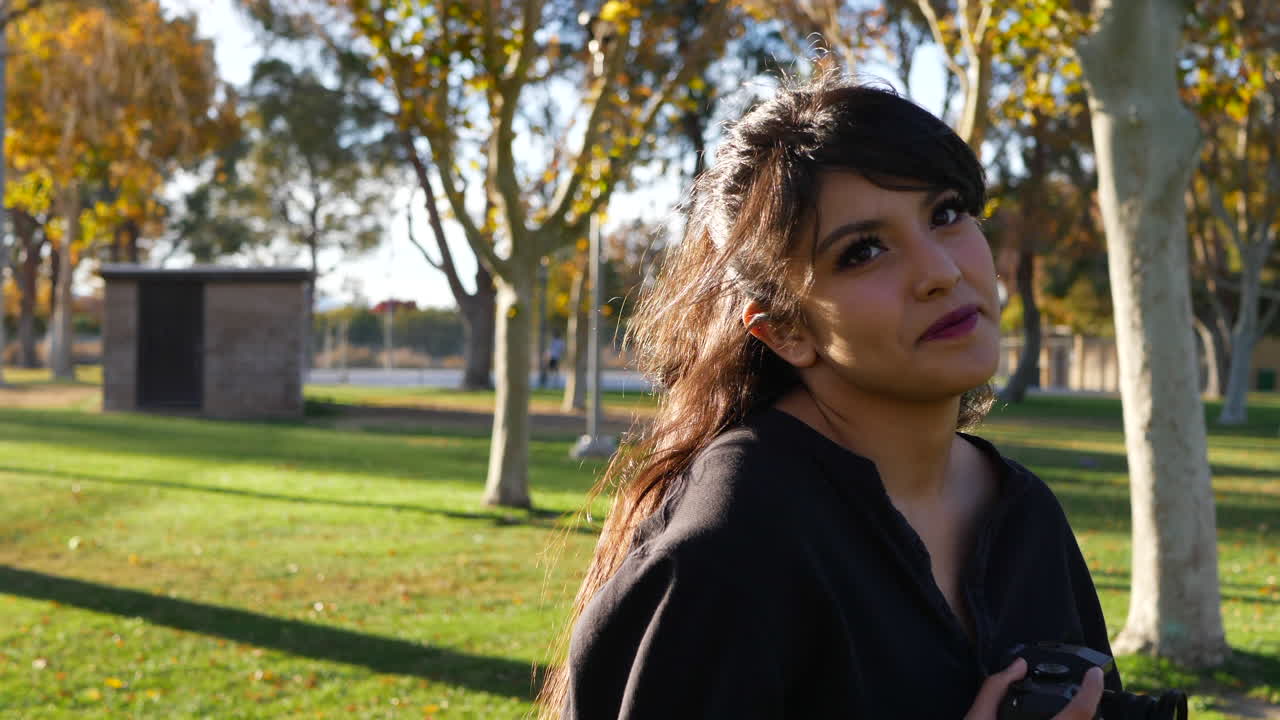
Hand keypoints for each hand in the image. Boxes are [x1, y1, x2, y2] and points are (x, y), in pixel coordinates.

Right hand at [964, 658, 1104, 719]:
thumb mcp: (976, 719)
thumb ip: (995, 688)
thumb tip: (1018, 665)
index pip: (1079, 713)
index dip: (1091, 691)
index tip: (1094, 674)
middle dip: (1089, 706)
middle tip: (1085, 688)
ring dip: (1080, 717)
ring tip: (1073, 704)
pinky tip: (1056, 716)